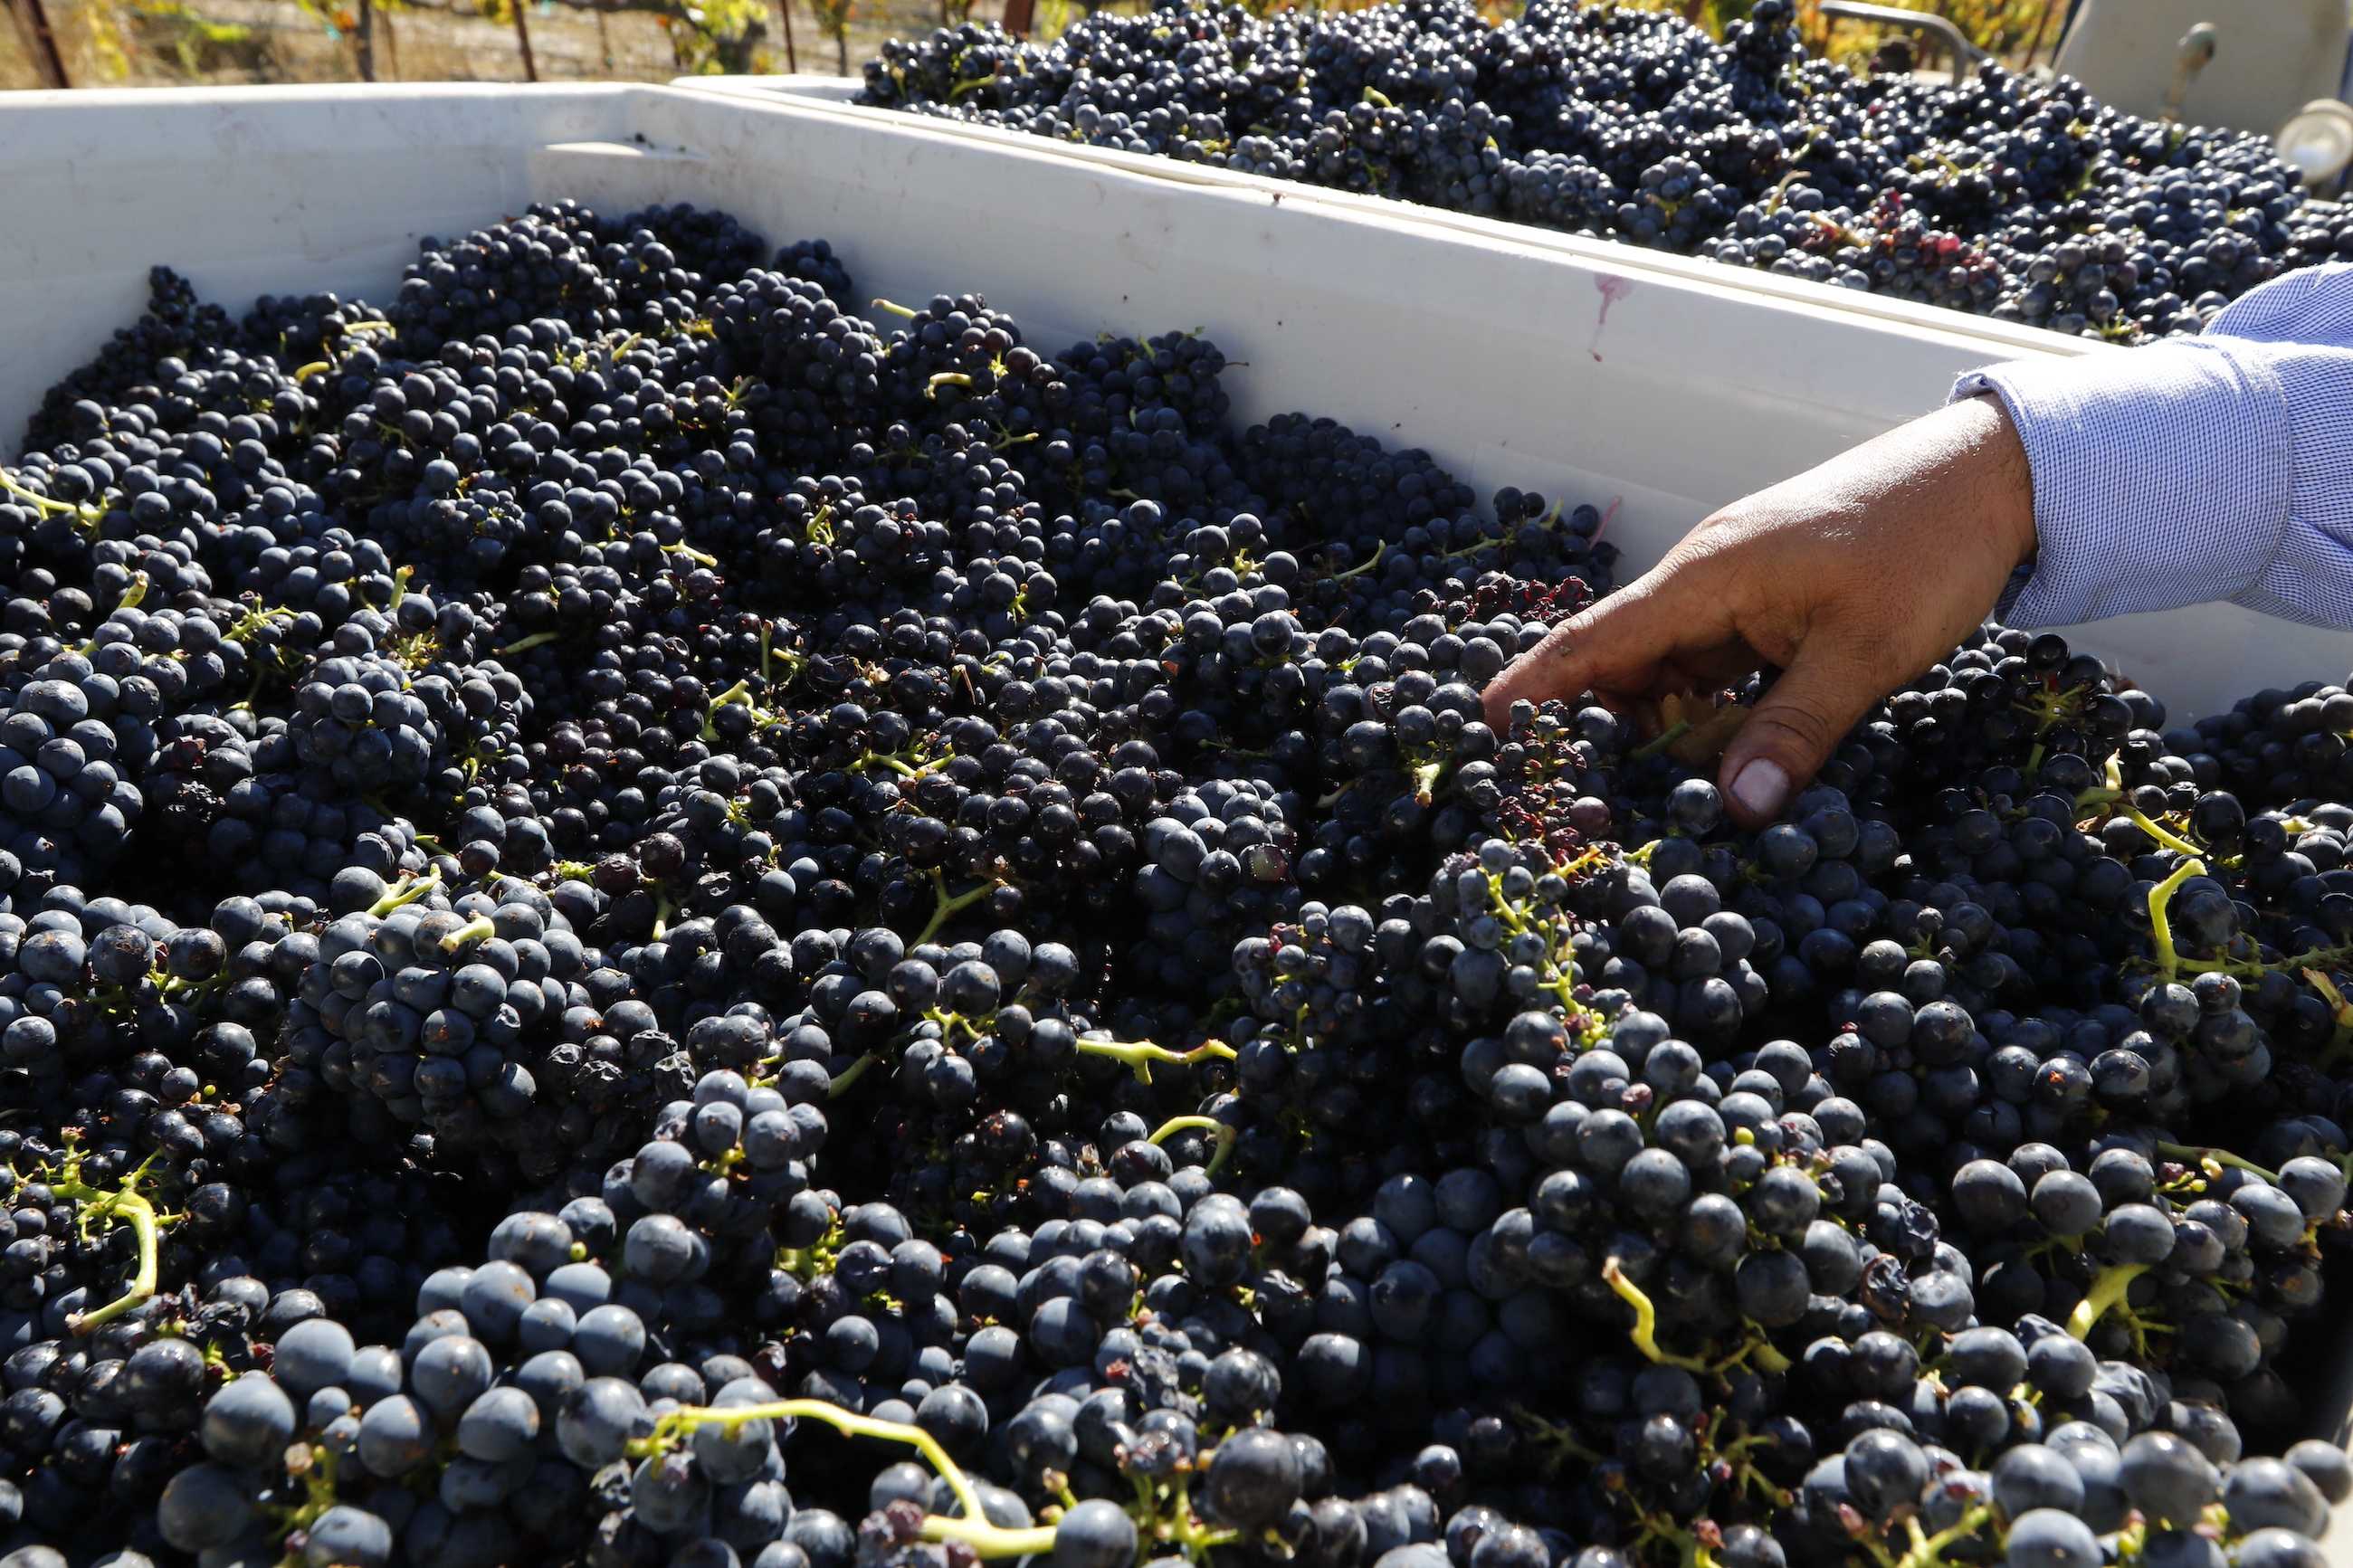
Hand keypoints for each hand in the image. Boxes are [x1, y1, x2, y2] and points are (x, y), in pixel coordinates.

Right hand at [1482, 395, 2036, 826]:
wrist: (1992, 476)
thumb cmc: (1926, 545)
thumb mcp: (1865, 652)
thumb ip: (1795, 732)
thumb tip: (1737, 811)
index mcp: (1707, 578)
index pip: (1596, 639)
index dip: (1538, 686)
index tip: (1486, 728)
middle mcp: (1706, 580)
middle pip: (1622, 662)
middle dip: (1598, 727)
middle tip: (1583, 801)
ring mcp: (1737, 592)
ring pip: (1670, 672)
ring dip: (1663, 729)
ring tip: (1654, 797)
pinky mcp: (1770, 603)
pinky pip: (1714, 667)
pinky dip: (1708, 713)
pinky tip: (1722, 758)